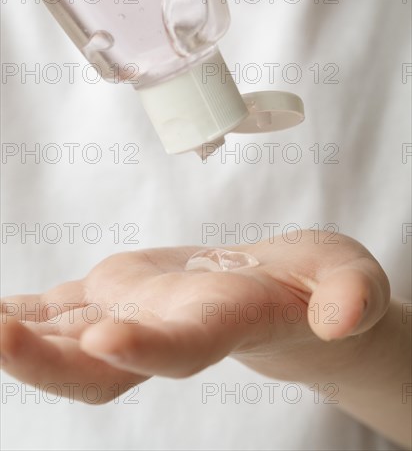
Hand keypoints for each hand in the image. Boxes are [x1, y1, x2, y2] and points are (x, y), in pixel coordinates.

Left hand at [0, 231, 389, 403]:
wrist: (274, 292)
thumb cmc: (316, 284)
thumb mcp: (349, 276)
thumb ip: (350, 293)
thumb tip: (344, 315)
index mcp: (226, 323)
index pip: (185, 348)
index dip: (149, 349)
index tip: (104, 340)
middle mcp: (170, 330)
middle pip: (105, 366)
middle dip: (48, 362)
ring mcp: (138, 315)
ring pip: (71, 337)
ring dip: (19, 334)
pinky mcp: (119, 295)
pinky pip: (64, 308)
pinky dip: (23, 311)